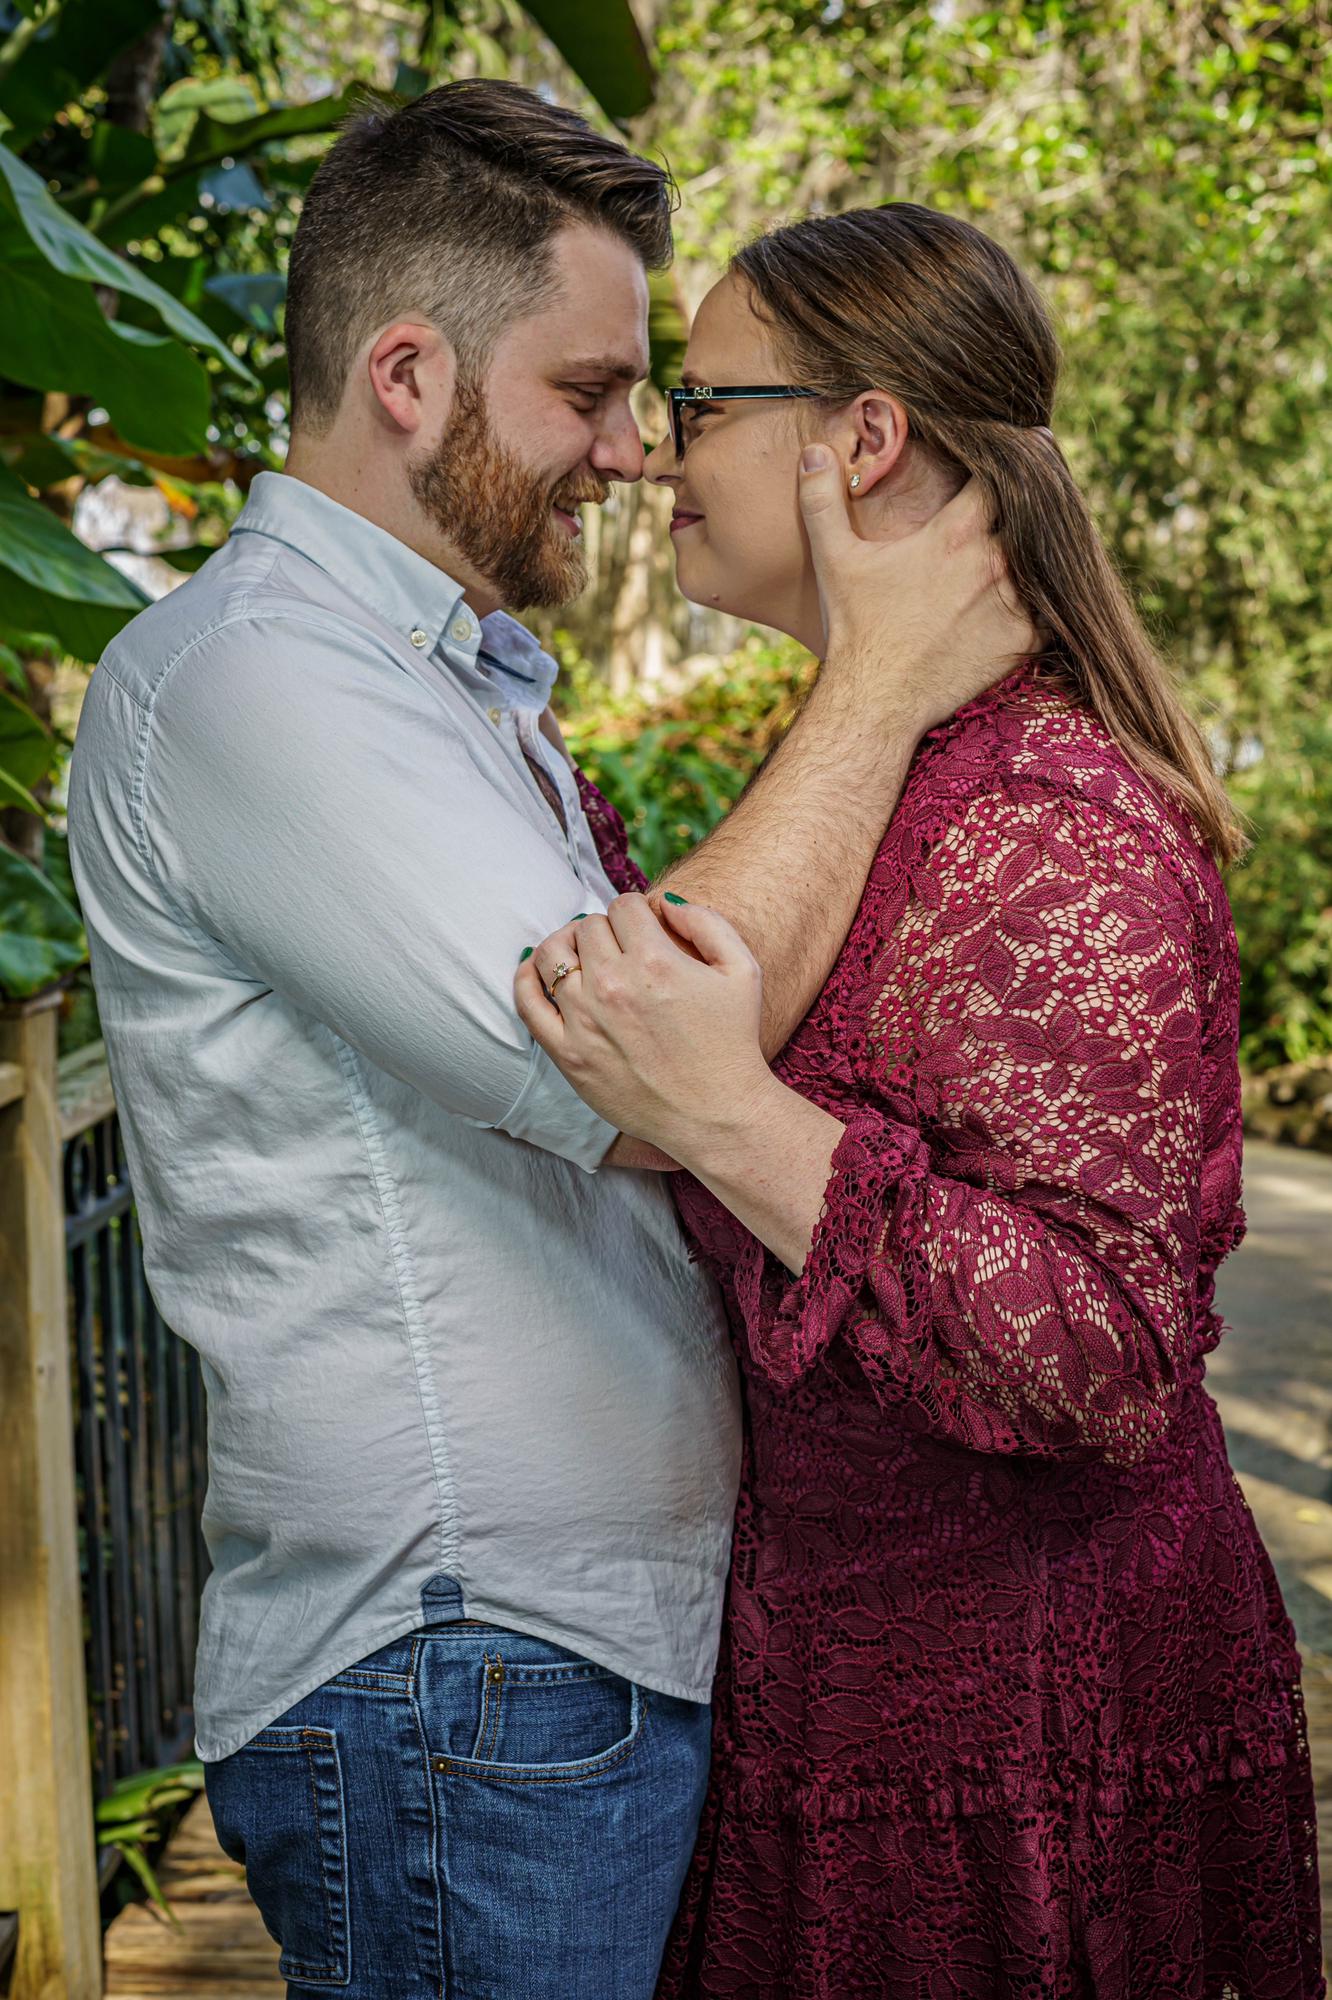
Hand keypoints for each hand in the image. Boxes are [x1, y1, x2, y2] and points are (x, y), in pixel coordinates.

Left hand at [515, 893, 772, 1160]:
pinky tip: (538, 972)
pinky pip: (527, 1000)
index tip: (645, 931)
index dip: (637, 912)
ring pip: (553, 953)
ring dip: (568, 946)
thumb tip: (663, 901)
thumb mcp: (742, 970)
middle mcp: (614, 985)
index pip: (624, 905)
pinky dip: (527, 977)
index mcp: (656, 960)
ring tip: (585, 957)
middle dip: (607, 930)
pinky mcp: (567, 1054)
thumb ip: (706, 921)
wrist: (716, 1114)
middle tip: (622, 951)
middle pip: (589, 926)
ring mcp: (585, 1020)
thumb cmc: (732, 1041)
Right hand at [797, 449, 1038, 732]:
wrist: (876, 700)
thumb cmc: (856, 629)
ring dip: (1043, 548)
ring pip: (1046, 558)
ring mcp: (1012, 603)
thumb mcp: (834, 559)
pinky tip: (1044, 587)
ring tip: (1046, 535)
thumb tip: (812, 451)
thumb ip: (822, 499)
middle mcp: (992, 563)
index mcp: (954, 534)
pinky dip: (1050, 596)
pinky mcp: (1022, 640)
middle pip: (1033, 512)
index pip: (1000, 475)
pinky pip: (1053, 607)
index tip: (1012, 451)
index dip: (1007, 459)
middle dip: (1033, 499)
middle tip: (1038, 486)